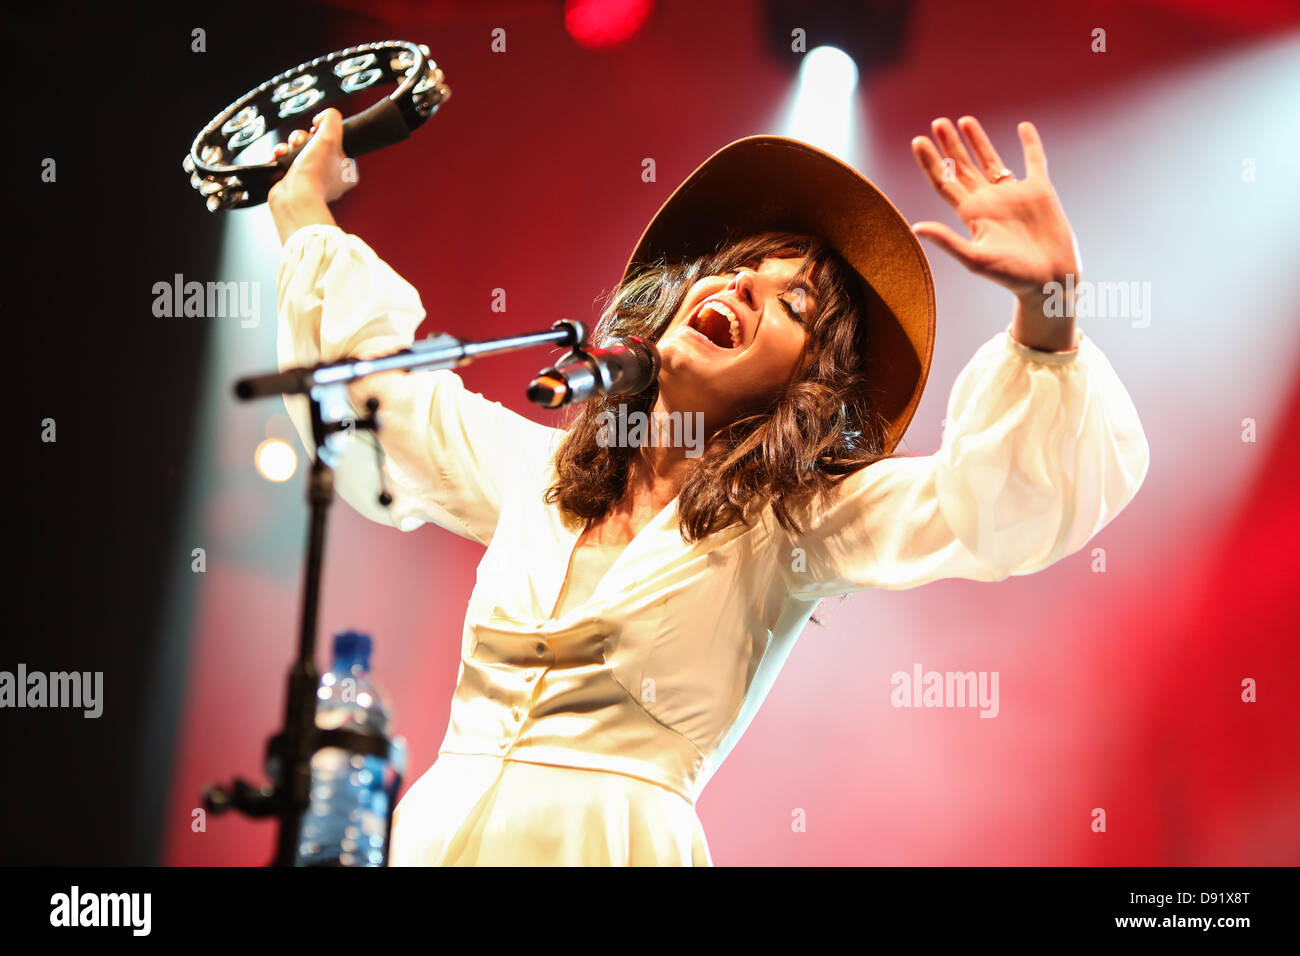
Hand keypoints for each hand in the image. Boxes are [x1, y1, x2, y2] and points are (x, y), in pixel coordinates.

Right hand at [268, 107, 358, 204]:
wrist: (294, 199)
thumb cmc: (315, 173)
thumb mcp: (330, 136)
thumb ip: (331, 118)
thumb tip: (322, 118)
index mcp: (347, 172)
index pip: (337, 144)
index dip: (324, 134)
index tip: (317, 134)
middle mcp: (332, 179)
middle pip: (317, 146)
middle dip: (304, 138)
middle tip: (301, 141)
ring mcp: (313, 182)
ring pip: (301, 152)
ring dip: (291, 144)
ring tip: (288, 148)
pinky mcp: (295, 184)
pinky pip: (288, 162)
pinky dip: (282, 155)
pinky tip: (280, 154)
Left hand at [910, 117, 1079, 300]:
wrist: (1050, 281)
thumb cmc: (1012, 276)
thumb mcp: (975, 259)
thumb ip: (947, 241)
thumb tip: (916, 227)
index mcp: (972, 214)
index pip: (945, 182)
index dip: (931, 162)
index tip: (918, 141)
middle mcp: (990, 201)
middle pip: (963, 168)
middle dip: (950, 146)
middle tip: (938, 122)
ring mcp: (1014, 195)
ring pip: (992, 161)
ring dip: (978, 141)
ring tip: (964, 120)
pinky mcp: (1041, 192)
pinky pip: (1034, 162)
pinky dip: (1030, 144)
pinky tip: (1023, 127)